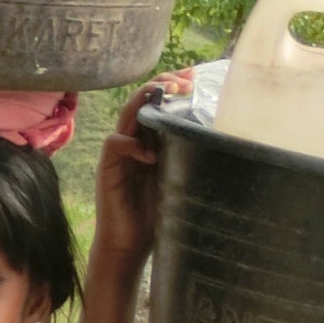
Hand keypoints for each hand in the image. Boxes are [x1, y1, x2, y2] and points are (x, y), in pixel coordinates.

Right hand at [89, 76, 185, 278]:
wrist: (129, 245)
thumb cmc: (154, 215)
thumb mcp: (177, 176)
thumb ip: (184, 153)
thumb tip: (215, 133)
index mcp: (149, 141)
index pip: (157, 103)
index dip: (172, 86)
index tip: (195, 77)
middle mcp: (132, 142)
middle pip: (141, 100)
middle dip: (162, 83)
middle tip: (185, 80)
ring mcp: (118, 155)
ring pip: (125, 115)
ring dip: (145, 101)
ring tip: (168, 94)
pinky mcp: (107, 170)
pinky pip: (114, 144)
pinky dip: (131, 144)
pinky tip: (150, 154)